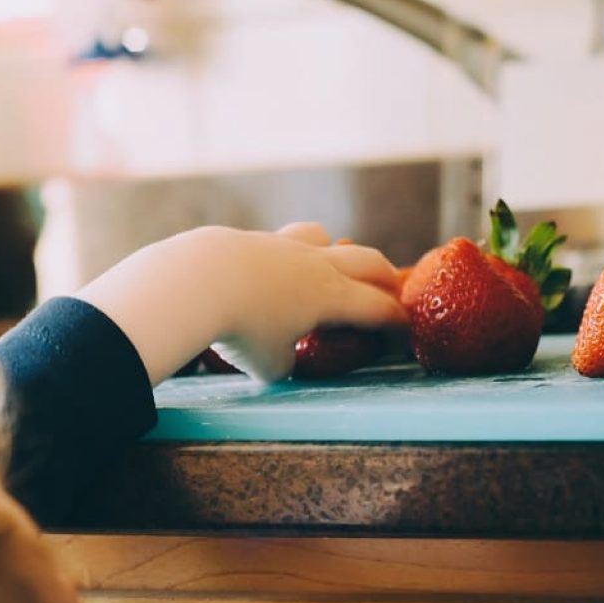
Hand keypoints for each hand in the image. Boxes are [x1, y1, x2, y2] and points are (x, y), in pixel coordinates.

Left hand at [74, 223, 405, 383]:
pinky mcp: (251, 239)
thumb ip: (284, 363)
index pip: (378, 308)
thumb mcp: (269, 365)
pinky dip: (286, 255)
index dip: (397, 321)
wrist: (197, 281)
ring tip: (330, 265)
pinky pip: (280, 241)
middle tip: (391, 288)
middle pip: (366, 261)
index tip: (406, 329)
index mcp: (332, 297)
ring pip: (322, 237)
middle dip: (384, 276)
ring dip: (334, 250)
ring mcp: (283, 246)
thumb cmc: (240, 330)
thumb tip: (281, 359)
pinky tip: (270, 270)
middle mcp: (315, 265)